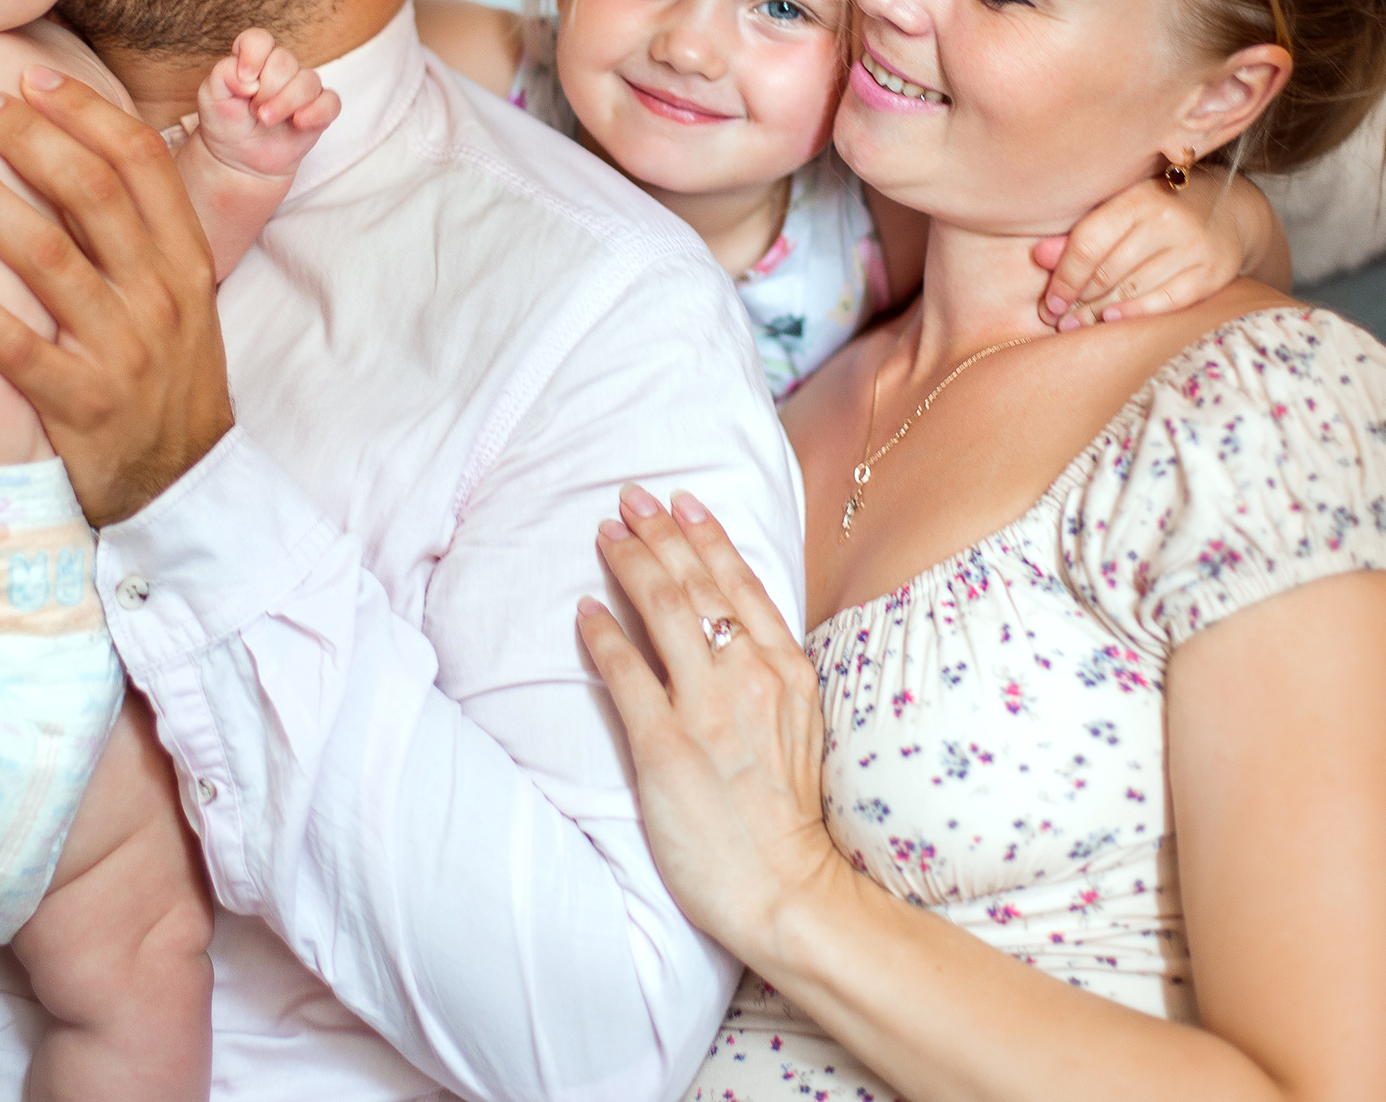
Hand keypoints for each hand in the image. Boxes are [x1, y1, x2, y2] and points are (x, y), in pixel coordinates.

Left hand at [0, 68, 231, 525]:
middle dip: (26, 138)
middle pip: (91, 193)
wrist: (184, 478)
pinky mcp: (81, 403)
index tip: (28, 79)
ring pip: (49, 259)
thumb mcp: (178, 295)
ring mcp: (123, 350)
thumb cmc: (165, 373)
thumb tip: (73, 149)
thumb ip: (136, 231)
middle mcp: (160, 295)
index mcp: (186, 258)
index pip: (141, 162)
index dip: (83, 113)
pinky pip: (16, 347)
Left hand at [195, 29, 341, 181]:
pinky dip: (317, 111)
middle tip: (253, 111)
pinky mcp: (319, 110)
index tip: (245, 78)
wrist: (239, 160)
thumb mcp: (211, 98)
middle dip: (266, 89)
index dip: (253, 55)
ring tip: (266, 121)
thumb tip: (248, 76)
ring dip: (286, 102)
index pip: (260, 39)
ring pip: (309, 80)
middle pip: (284, 61)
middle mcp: (280, 70)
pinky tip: (299, 123)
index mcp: (254, 60)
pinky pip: (331, 102)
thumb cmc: (226, 123)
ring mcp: (302, 89)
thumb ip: (223, 75)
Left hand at [576, 485, 842, 953]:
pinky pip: (626, 671)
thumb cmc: (788, 817)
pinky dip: (603, 633)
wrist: (787, 887)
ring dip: (630, 563)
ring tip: (605, 534)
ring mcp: (707, 707)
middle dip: (660, 533)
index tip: (681, 503)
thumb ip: (770, 675)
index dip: (706, 536)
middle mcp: (749, 675)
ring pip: (663, 610)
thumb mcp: (800, 727)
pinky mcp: (666, 744)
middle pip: (697, 583)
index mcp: (788, 669)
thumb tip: (737, 635)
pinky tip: (584, 609)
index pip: (741, 583)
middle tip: (629, 498)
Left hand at [1034, 168, 1251, 329]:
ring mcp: (1193, 247)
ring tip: (1076, 327)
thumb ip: (1082, 235)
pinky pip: (1167, 300)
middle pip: (1109, 271)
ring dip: (1100, 313)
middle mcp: (1167, 220)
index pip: (1089, 243)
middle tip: (1058, 321)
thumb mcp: (1123, 210)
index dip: (1064, 278)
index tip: (1050, 303)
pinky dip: (1137, 313)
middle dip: (1079, 300)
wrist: (1230, 209)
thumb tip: (1038, 257)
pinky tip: (1113, 322)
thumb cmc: (1161, 210)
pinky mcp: (1213, 272)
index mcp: (1137, 198)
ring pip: (1133, 289)